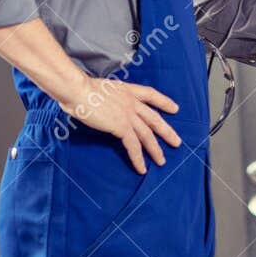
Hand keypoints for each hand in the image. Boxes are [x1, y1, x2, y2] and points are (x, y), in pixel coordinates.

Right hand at [59, 77, 181, 174]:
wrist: (78, 90)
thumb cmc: (80, 88)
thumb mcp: (100, 88)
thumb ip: (107, 97)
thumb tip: (102, 104)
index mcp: (127, 90)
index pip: (151, 94)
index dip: (164, 101)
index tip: (175, 109)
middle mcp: (131, 102)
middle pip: (154, 118)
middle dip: (167, 131)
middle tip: (177, 142)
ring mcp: (128, 115)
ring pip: (147, 134)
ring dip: (155, 149)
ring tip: (161, 161)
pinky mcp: (121, 127)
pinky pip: (133, 146)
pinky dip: (138, 158)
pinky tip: (142, 168)